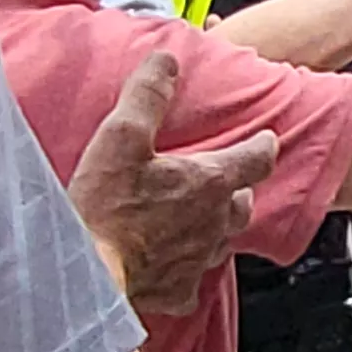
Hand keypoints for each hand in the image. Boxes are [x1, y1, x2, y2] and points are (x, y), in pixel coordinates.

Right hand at [65, 52, 276, 314]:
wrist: (85, 273)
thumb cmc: (104, 205)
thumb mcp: (121, 136)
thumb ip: (147, 95)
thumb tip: (167, 60)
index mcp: (209, 183)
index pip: (256, 158)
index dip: (263, 145)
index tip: (266, 139)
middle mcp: (214, 224)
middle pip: (242, 202)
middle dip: (238, 188)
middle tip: (226, 179)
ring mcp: (199, 261)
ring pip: (222, 240)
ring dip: (215, 226)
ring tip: (199, 216)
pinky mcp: (178, 292)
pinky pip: (193, 278)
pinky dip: (187, 268)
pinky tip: (172, 264)